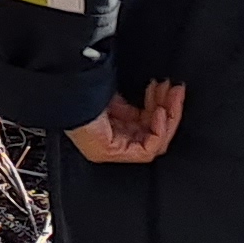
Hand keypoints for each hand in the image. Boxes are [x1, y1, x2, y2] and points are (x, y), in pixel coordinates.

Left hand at [65, 79, 184, 165]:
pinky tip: (160, 113)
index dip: (160, 107)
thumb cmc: (82, 93)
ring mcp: (114, 151)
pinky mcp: (114, 153)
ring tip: (173, 95)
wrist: (67, 94)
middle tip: (176, 90)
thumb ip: (132, 108)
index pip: (146, 126)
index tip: (168, 89)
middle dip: (169, 109)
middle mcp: (114, 143)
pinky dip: (159, 131)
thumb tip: (153, 105)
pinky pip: (147, 150)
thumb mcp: (114, 99)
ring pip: (156, 141)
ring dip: (168, 116)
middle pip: (154, 133)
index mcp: (113, 131)